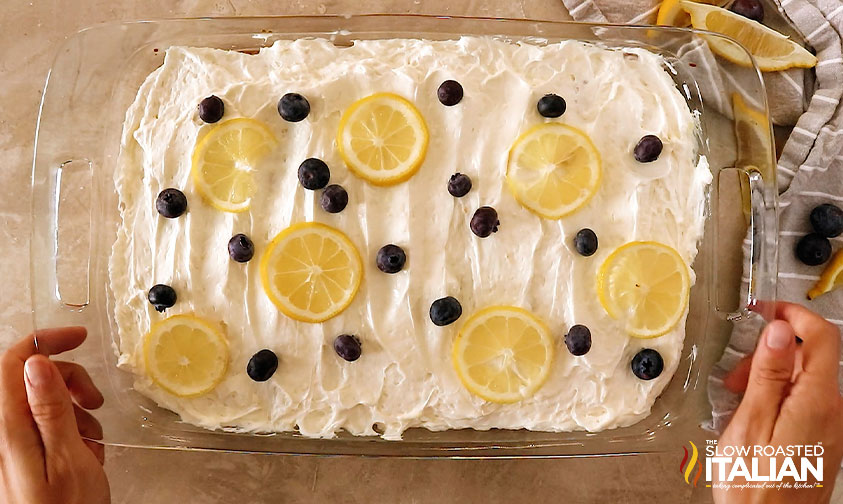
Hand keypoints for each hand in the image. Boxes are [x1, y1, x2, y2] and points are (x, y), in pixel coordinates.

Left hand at [0, 327, 109, 503]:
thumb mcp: (67, 459)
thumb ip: (49, 408)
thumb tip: (35, 361)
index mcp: (9, 428)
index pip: (15, 362)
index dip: (46, 341)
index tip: (78, 337)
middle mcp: (2, 434)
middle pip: (29, 379)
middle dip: (68, 381)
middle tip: (94, 401)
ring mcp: (9, 447)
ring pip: (40, 404)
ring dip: (73, 412)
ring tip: (92, 439)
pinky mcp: (19, 459)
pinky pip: (42, 428)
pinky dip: (69, 432)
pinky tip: (84, 452)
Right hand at [716, 302, 842, 502]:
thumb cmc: (754, 485)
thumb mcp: (752, 421)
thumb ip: (769, 374)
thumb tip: (779, 332)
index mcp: (817, 401)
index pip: (821, 337)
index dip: (794, 314)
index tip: (766, 309)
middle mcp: (833, 411)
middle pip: (810, 359)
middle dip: (771, 354)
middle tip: (738, 372)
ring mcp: (830, 427)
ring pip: (804, 381)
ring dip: (771, 377)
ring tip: (739, 397)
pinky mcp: (822, 440)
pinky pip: (803, 403)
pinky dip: (777, 398)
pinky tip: (753, 414)